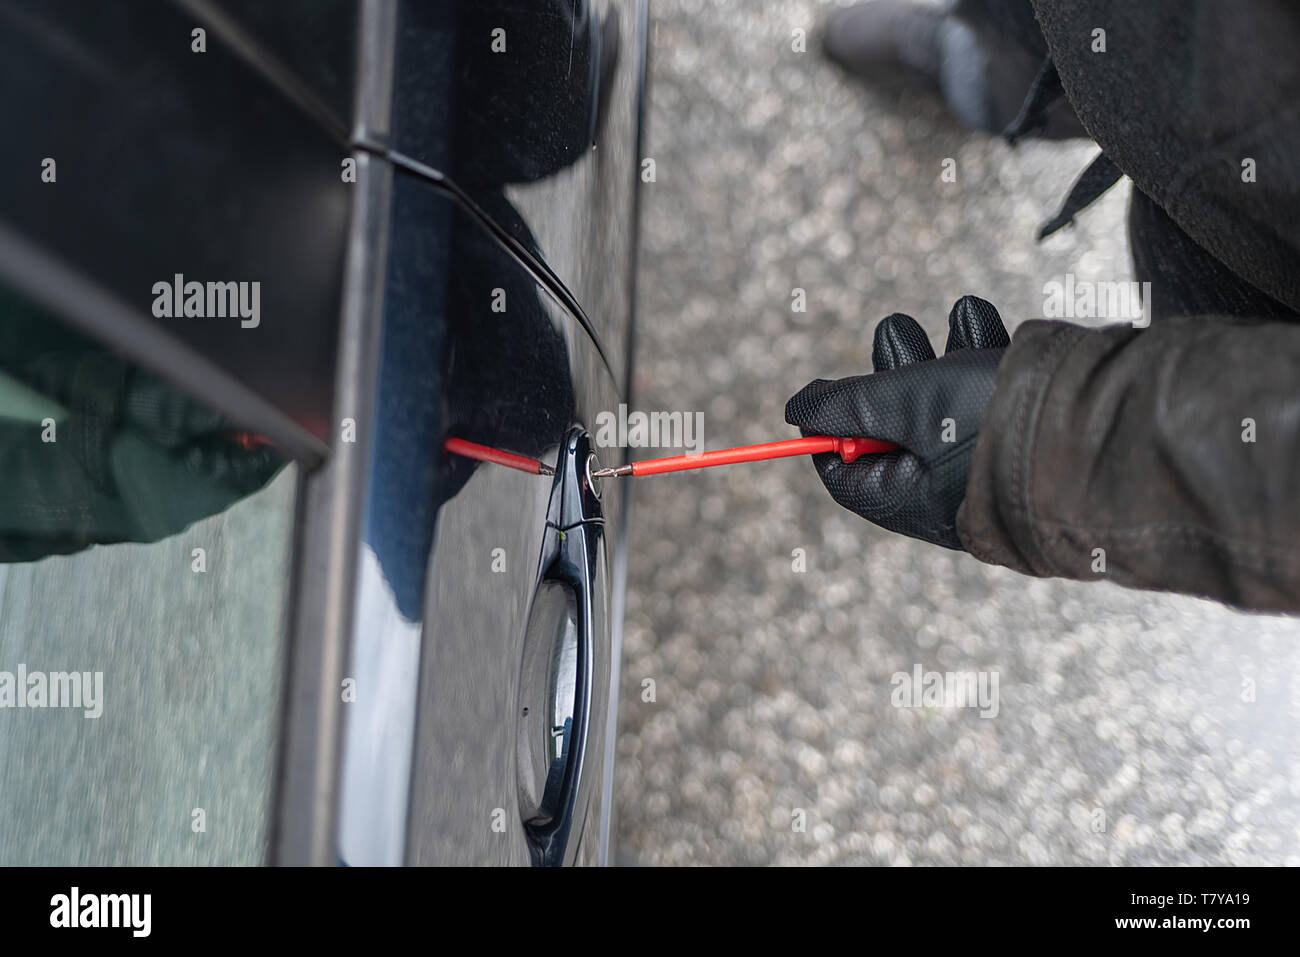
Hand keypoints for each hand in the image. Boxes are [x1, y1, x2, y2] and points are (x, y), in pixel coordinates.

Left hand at [784, 296, 1008, 548]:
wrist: (1109, 425)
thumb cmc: (995, 423)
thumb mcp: (908, 403)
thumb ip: (849, 404)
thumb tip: (797, 410)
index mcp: (914, 501)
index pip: (850, 474)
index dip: (830, 431)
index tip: (822, 395)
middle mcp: (951, 490)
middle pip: (898, 430)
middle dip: (892, 373)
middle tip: (894, 331)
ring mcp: (991, 463)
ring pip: (947, 403)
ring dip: (941, 354)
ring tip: (953, 317)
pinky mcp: (1028, 434)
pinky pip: (992, 395)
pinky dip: (983, 354)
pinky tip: (983, 320)